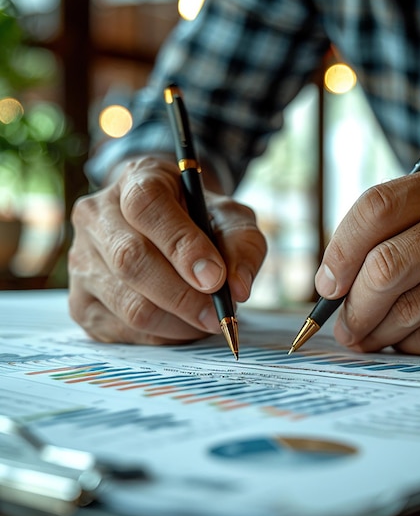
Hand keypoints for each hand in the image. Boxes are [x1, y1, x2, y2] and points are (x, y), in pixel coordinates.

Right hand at [68, 155, 266, 343]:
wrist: (170, 229)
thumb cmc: (201, 220)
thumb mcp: (231, 219)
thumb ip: (242, 246)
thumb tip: (238, 289)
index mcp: (135, 179)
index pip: (146, 206)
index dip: (180, 245)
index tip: (214, 277)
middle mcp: (96, 215)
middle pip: (130, 260)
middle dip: (183, 296)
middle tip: (218, 314)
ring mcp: (81, 259)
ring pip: (127, 303)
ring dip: (177, 322)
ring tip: (206, 320)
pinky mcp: (81, 301)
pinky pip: (121, 330)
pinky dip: (161, 336)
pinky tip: (182, 325)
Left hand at [315, 162, 419, 355]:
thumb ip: (385, 239)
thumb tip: (328, 285)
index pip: (376, 207)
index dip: (340, 251)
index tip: (327, 286)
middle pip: (386, 264)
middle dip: (353, 306)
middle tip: (344, 328)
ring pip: (407, 307)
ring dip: (377, 332)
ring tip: (369, 338)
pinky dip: (409, 346)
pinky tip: (409, 342)